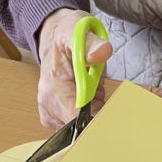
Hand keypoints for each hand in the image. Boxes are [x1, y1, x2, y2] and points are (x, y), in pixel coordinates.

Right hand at [36, 8, 111, 129]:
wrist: (54, 38)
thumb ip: (91, 43)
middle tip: (106, 95)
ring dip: (95, 116)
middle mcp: (48, 104)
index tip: (112, 112)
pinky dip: (89, 117)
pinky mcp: (55, 117)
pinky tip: (91, 100)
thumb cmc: (66, 36)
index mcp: (53, 87)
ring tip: (96, 93)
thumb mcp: (78, 30)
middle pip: (80, 129)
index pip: (75, 119)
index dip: (97, 120)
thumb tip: (100, 54)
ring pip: (80, 131)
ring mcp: (50, 113)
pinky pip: (78, 127)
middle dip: (98, 118)